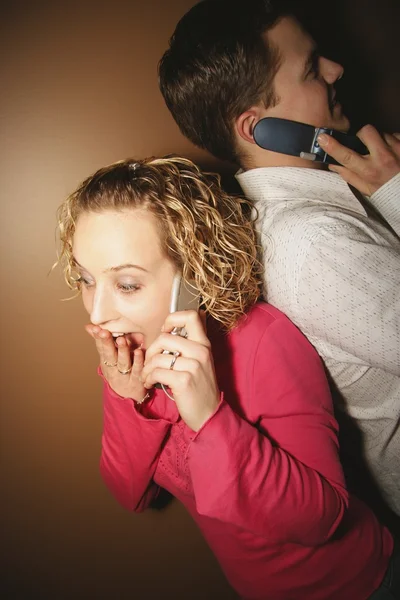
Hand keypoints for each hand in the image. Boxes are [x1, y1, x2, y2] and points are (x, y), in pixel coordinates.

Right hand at [85, 325, 146, 401]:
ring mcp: (125, 375)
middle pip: (109, 355)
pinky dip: (138, 361)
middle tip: (105, 332)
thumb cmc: (117, 372)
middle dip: (106, 343)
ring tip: (122, 340)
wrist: (128, 396)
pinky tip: (138, 351)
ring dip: (122, 350)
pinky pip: (137, 370)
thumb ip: (101, 342)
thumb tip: (89, 326)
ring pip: (123, 362)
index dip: (98, 339)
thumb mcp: (107, 358)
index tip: (96, 328)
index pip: (101, 349)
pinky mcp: (137, 380)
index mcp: (106, 362)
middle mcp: (114, 369)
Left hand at [141, 310, 219, 431]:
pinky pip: (156, 372)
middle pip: (165, 337)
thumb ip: (190, 344)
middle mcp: (201, 352)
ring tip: (147, 375)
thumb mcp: (201, 361)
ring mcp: (193, 366)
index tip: (165, 332)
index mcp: (204, 344)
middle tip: (150, 362)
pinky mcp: (184, 380)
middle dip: (151, 351)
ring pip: (157, 357)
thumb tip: (173, 326)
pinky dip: (148, 378)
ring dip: (146, 368)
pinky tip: (150, 383)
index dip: (173, 319)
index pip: (191, 316)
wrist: (209, 414)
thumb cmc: (200, 387)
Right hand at [317, 125, 399, 195]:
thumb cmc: (387, 191)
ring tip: (383, 151)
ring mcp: (396, 149)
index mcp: (369, 172)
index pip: (346, 156)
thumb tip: (332, 164)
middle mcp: (382, 158)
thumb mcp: (366, 188)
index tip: (322, 138)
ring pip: (382, 132)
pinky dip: (392, 141)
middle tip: (364, 141)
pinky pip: (395, 135)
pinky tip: (392, 151)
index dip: (332, 146)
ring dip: (380, 139)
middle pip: (366, 131)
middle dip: (362, 133)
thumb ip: (349, 175)